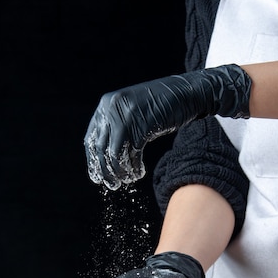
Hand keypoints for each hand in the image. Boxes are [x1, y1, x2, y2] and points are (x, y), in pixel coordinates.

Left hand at [84, 64, 251, 189]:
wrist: (186, 93)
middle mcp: (112, 109)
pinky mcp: (142, 126)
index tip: (98, 176)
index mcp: (106, 105)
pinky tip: (139, 172)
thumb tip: (104, 156)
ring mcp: (126, 117)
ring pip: (115, 154)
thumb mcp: (132, 111)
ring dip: (121, 171)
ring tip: (127, 180)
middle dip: (105, 171)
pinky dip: (134, 166)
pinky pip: (133, 154)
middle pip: (100, 149)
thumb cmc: (160, 105)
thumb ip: (116, 126)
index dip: (94, 161)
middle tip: (112, 184)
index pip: (91, 139)